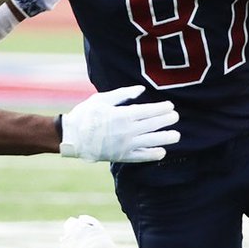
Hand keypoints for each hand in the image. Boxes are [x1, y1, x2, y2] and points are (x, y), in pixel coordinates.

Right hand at [60, 85, 179, 162]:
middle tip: (175, 117)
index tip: (170, 106)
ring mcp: (126, 145)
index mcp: (123, 115)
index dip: (162, 108)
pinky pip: (141, 156)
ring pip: (152, 141)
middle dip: (167, 120)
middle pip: (153, 125)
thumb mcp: (102, 99)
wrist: (72, 137)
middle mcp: (127, 130)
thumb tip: (141, 90)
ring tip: (176, 136)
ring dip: (166, 138)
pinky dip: (153, 154)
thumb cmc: (86, 115)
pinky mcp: (122, 156)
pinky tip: (162, 152)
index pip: (149, 111)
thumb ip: (123, 94)